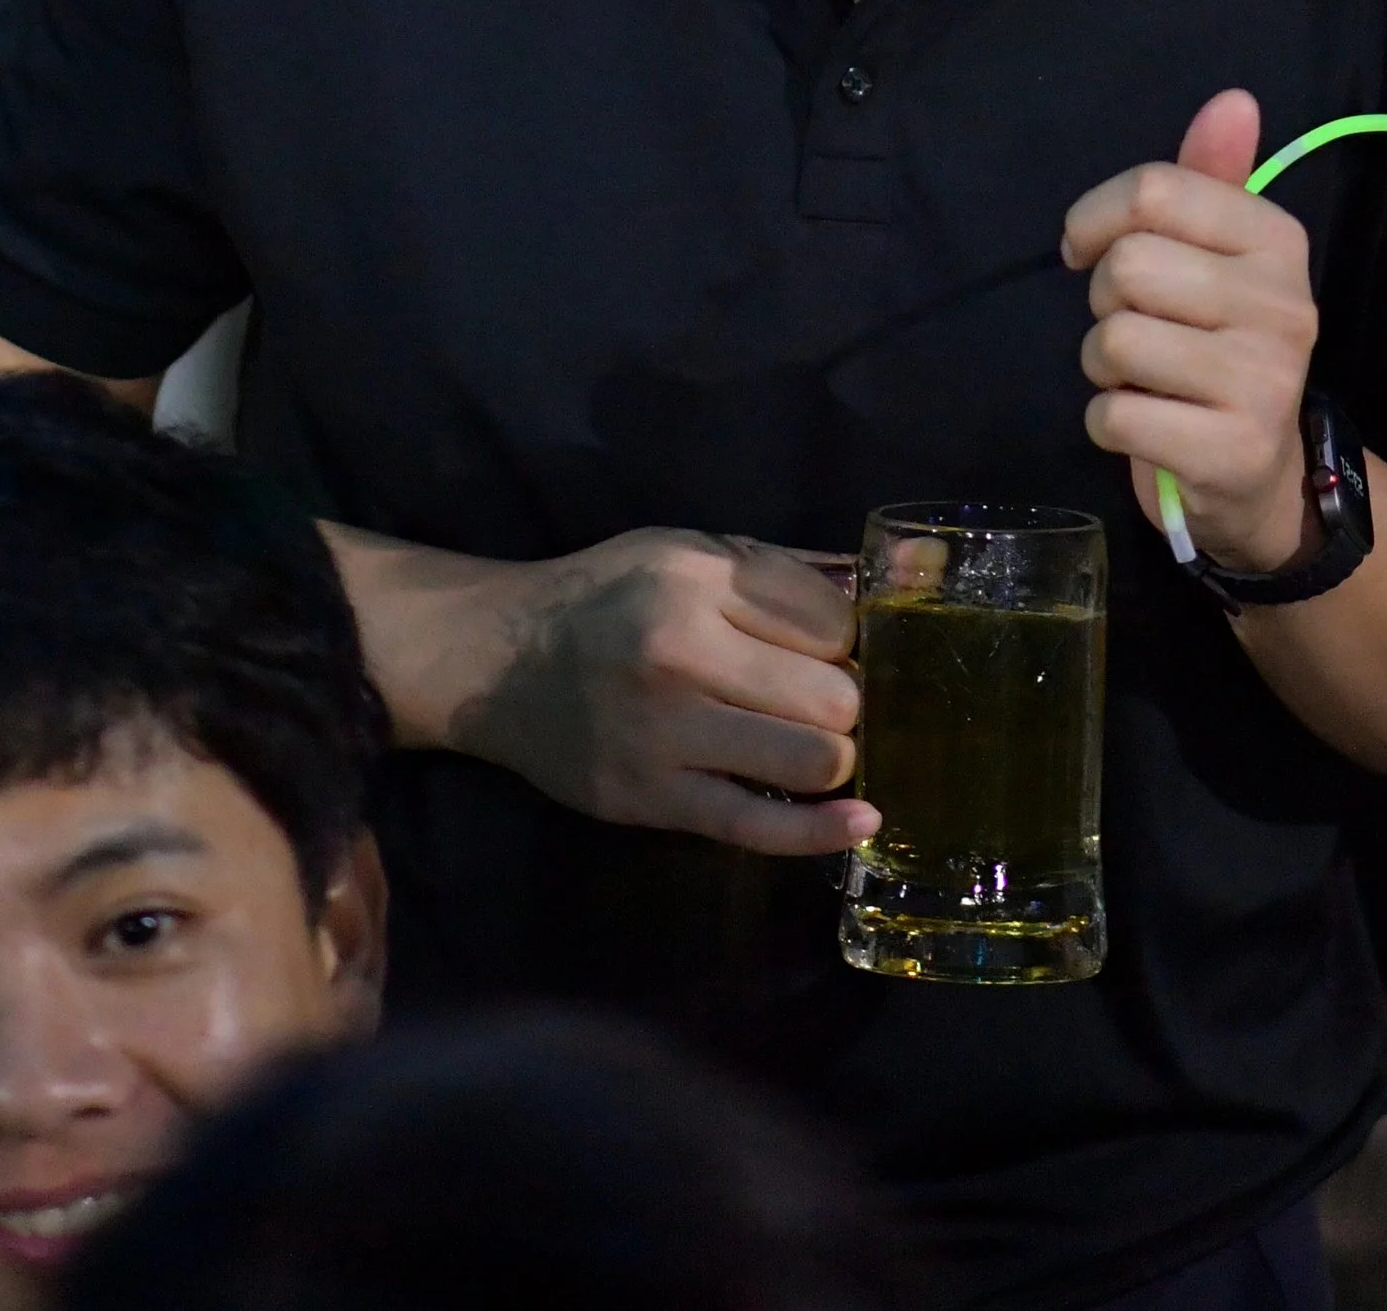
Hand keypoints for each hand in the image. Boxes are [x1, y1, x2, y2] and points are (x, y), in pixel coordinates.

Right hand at [442, 528, 876, 857]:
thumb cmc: (603, 596)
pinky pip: (757, 827)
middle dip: (851, 704)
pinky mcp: (651, 799)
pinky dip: (822, 833)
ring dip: (837, 761)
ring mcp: (666, 733)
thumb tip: (890, 580)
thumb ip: (781, 570)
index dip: (853, 641)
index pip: (832, 622)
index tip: (839, 652)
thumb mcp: (685, 552)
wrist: (496, 660)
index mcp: (697, 580)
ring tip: (822, 749)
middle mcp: (682, 652)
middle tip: (832, 704)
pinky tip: (861, 823)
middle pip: (833, 696)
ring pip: (810, 762)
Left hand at [1062, 88, 1319, 574]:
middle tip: (1136, 326)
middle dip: (1105, 302)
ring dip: (1103, 366)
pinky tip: (1147, 426)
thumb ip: (1212, 176)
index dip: (1095, 218)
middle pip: (1127, 268)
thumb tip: (1233, 99)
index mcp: (1277, 240)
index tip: (1089, 249)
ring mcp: (1263, 382)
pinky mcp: (1230, 452)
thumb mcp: (1219, 255)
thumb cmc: (1219, 348)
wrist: (1264, 477)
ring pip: (1115, 341)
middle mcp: (1283, 305)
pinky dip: (1108, 423)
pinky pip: (1114, 416)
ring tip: (1143, 379)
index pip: (1154, 193)